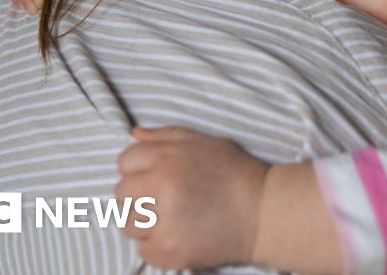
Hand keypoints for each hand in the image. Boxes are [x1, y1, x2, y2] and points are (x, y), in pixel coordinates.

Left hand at [116, 127, 268, 269]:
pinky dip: (158, 246)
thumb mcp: (205, 142)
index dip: (141, 169)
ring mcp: (165, 222)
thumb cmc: (236, 173)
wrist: (265, 213)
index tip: (159, 177)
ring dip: (145, 222)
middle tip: (166, 199)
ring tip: (173, 218)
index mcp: (169, 158)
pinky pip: (143, 250)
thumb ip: (166, 135)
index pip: (125, 161)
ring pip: (128, 223)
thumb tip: (133, 134)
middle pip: (121, 193)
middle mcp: (163, 188)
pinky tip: (180, 235)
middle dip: (140, 195)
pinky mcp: (170, 251)